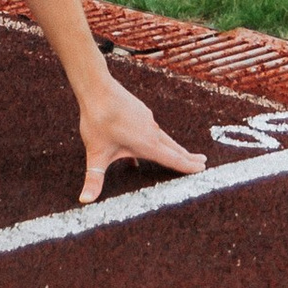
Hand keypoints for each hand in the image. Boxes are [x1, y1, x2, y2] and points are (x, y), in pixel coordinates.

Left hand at [77, 80, 206, 205]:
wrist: (96, 88)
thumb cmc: (98, 121)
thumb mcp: (96, 154)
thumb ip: (94, 178)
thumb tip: (85, 200)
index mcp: (148, 144)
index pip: (173, 159)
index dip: (188, 166)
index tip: (202, 169)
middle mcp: (152, 131)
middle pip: (174, 148)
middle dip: (187, 157)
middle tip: (202, 162)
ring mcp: (147, 119)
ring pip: (163, 137)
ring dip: (173, 147)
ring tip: (179, 154)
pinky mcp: (140, 110)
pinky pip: (151, 128)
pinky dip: (156, 138)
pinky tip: (145, 141)